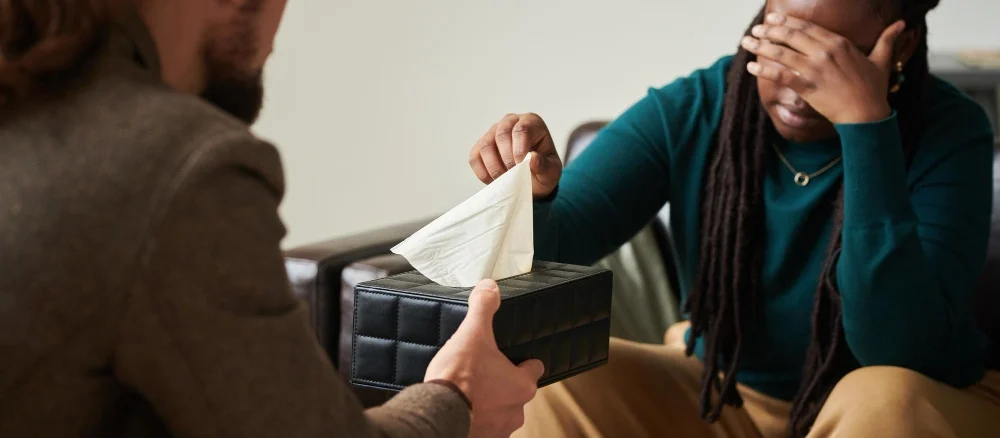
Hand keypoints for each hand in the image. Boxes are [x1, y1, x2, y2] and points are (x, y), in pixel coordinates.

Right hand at [425, 279, 544, 437]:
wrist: (437, 414)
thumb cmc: (459, 379)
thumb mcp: (472, 334)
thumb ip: (483, 308)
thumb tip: (489, 287)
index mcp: (522, 385)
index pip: (534, 369)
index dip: (523, 362)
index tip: (513, 358)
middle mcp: (516, 411)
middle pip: (516, 392)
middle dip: (503, 385)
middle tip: (483, 375)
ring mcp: (499, 430)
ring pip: (501, 413)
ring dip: (489, 405)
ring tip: (469, 393)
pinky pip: (484, 429)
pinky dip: (475, 420)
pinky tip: (461, 409)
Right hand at [469, 113, 562, 198]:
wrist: (531, 180)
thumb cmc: (543, 171)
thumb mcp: (551, 172)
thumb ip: (545, 166)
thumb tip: (532, 158)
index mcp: (531, 122)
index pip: (521, 129)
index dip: (519, 149)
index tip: (521, 165)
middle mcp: (510, 122)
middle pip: (501, 134)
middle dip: (507, 158)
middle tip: (514, 174)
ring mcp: (492, 133)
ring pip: (485, 146)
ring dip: (494, 167)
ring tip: (506, 179)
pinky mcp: (480, 147)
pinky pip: (475, 158)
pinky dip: (483, 173)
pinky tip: (495, 180)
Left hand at [740, 13, 906, 123]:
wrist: (867, 115)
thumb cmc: (874, 89)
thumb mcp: (882, 60)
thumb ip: (887, 40)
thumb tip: (902, 24)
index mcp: (839, 43)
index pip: (808, 27)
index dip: (788, 21)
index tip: (773, 18)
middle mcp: (825, 52)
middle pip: (791, 36)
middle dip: (770, 30)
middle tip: (756, 28)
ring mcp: (815, 69)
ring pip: (782, 53)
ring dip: (761, 46)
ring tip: (747, 42)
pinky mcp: (807, 87)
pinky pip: (781, 76)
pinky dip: (765, 70)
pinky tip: (751, 67)